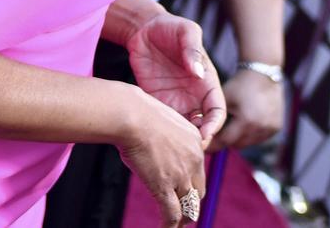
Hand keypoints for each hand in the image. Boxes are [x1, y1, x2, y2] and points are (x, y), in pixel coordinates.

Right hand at [118, 86, 206, 227]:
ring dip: (183, 218)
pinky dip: (169, 225)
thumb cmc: (138, 112)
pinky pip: (172, 214)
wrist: (131, 114)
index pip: (198, 168)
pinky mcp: (165, 186)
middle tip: (182, 210)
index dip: (190, 181)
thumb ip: (167, 138)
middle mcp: (193, 159)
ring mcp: (181, 174)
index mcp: (195, 140)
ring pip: (189, 206)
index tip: (182, 188)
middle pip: (198, 190)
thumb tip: (158, 148)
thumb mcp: (162, 121)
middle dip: (190, 202)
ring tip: (175, 225)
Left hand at [126, 11, 226, 148]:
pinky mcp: (157, 100)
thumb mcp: (186, 31)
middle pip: (202, 126)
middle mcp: (193, 95)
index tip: (206, 133)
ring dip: (181, 139)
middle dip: (199, 140)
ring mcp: (175, 99)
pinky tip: (155, 135)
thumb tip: (198, 72)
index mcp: (206, 82)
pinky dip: (162, 131)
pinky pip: (163, 121)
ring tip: (171, 145)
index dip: (215, 124)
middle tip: (188, 148)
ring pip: (183, 128)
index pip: (217, 111)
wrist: (143, 28)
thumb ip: (193, 49)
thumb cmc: (170, 27)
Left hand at [209, 69, 283, 151]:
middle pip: (237, 144)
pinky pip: (259, 138)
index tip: (204, 143)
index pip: (226, 141)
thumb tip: (202, 136)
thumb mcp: (223, 100)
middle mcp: (261, 127)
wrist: (263, 74)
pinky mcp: (276, 129)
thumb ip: (214, 118)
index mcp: (246, 120)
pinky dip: (251, 134)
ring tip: (234, 123)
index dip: (214, 142)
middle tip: (217, 132)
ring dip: (240, 138)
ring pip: (249, 143)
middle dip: (227, 139)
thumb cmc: (239, 85)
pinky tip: (248, 120)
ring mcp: (270, 129)